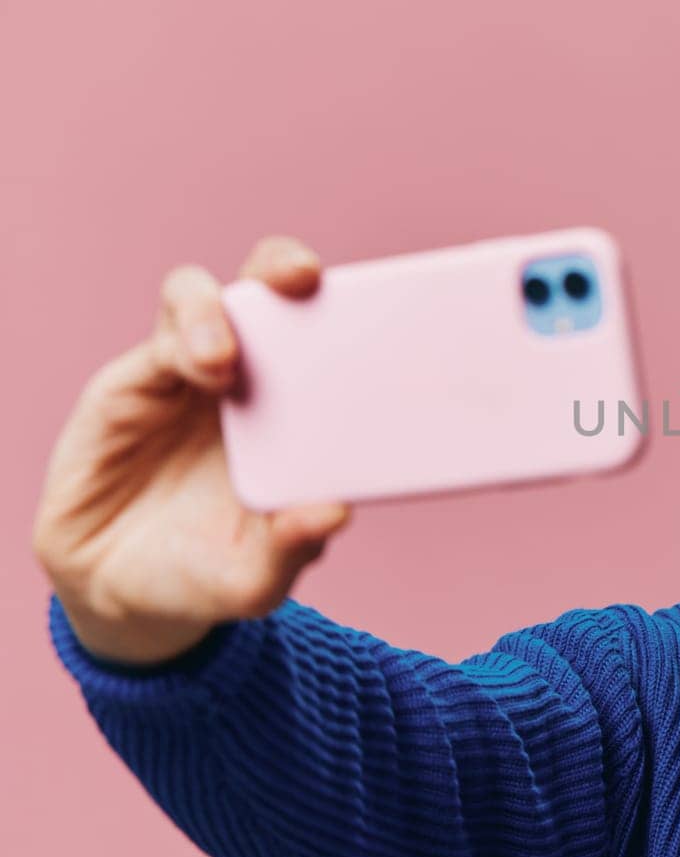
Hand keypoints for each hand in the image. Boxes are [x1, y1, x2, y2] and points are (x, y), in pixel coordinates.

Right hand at [32, 237, 352, 665]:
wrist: (118, 590)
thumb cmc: (207, 571)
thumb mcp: (255, 576)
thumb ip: (294, 544)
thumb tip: (337, 510)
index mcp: (303, 411)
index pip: (332, 336)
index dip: (357, 307)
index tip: (385, 302)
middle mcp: (253, 378)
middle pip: (269, 289)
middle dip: (284, 266)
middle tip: (302, 277)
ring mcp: (192, 375)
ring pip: (207, 298)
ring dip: (220, 310)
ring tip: (223, 359)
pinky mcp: (135, 383)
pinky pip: (161, 338)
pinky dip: (183, 340)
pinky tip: (200, 371)